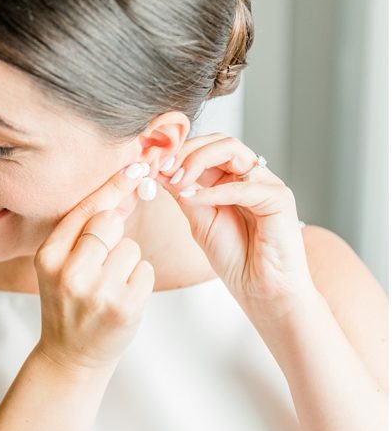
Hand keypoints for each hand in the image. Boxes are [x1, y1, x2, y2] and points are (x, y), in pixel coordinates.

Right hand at [32, 163, 154, 373]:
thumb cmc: (69, 303)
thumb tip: (125, 185)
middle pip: (110, 222)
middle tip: (102, 261)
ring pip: (131, 247)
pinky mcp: (124, 307)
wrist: (70, 355)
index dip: (113, 186)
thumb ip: (84, 230)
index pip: (85, 210)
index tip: (136, 165)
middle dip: (114, 235)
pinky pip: (145, 270)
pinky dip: (138, 280)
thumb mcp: (60, 265)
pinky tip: (120, 298)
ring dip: (127, 262)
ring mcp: (98, 292)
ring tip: (109, 285)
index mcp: (48, 256)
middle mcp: (70, 272)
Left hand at [156, 133, 316, 321]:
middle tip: (162, 168)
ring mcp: (267, 184)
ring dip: (197, 161)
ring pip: (233, 150)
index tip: (151, 164)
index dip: (178, 152)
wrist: (261, 290)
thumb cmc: (235, 257)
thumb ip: (183, 194)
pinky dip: (214, 190)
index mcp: (231, 179)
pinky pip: (244, 185)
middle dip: (186, 151)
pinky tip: (192, 199)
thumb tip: (158, 170)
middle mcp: (251, 176)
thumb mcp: (198, 220)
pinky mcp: (280, 199)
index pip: (206, 148)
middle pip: (219, 141)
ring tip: (176, 181)